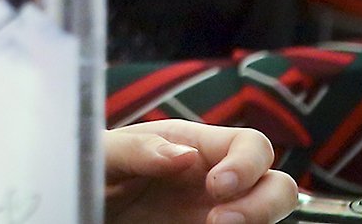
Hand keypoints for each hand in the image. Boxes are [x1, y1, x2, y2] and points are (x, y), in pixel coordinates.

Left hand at [103, 122, 296, 223]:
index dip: (247, 165)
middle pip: (278, 184)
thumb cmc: (92, 172)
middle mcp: (215, 179)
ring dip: (258, 222)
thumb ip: (139, 149)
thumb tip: (186, 155)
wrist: (83, 206)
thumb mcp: (105, 154)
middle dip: (264, 203)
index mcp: (194, 145)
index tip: (216, 186)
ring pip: (270, 215)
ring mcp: (218, 212)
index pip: (251, 145)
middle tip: (219, 221)